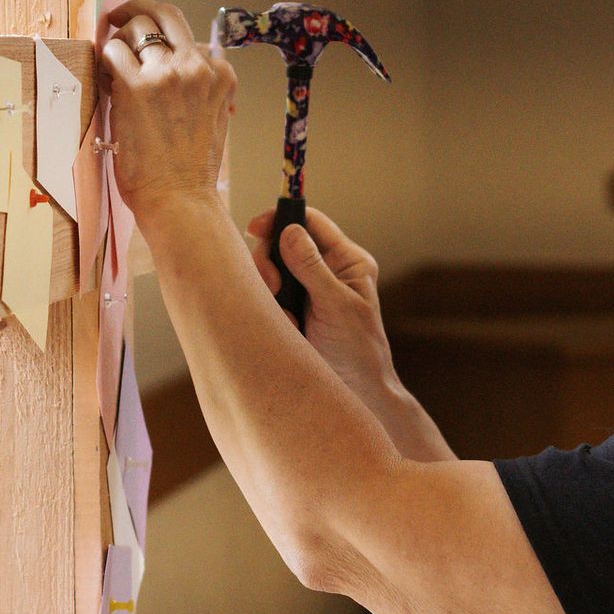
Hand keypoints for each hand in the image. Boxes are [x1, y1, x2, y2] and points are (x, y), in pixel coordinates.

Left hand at [100, 0, 237, 218]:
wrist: (180, 199)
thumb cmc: (191, 169)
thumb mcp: (213, 118)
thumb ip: (200, 87)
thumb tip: (177, 66)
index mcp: (219, 75)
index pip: (188, 36)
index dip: (163, 40)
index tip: (147, 46)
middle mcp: (196, 67)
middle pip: (164, 14)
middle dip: (137, 10)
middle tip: (118, 16)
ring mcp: (167, 74)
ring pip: (136, 28)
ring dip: (119, 39)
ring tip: (110, 62)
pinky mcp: (136, 86)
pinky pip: (112, 51)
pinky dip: (105, 60)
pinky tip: (105, 78)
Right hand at [247, 206, 402, 409]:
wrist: (357, 394)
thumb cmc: (358, 351)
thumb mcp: (337, 306)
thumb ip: (312, 268)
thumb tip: (289, 231)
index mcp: (346, 260)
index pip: (311, 222)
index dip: (282, 218)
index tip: (255, 227)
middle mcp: (325, 270)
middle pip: (283, 242)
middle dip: (270, 261)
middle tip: (273, 287)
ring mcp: (306, 290)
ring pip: (271, 270)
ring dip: (269, 289)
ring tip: (286, 316)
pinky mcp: (291, 310)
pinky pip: (267, 297)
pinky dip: (270, 310)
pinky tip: (287, 328)